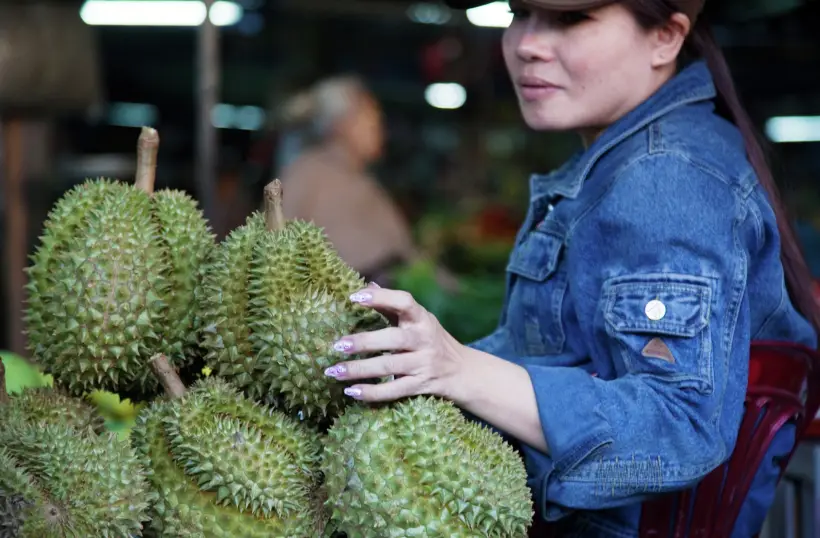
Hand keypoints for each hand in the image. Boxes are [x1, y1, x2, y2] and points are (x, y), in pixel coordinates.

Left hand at [324, 284, 465, 401]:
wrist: (463, 371)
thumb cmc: (432, 340)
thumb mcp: (418, 321)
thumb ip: (392, 306)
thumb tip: (367, 285)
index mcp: (422, 318)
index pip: (404, 302)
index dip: (380, 298)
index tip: (354, 297)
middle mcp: (425, 340)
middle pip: (393, 339)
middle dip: (364, 342)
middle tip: (337, 345)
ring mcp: (424, 364)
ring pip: (389, 367)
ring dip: (359, 370)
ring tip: (334, 371)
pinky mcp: (421, 386)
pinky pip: (394, 390)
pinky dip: (372, 393)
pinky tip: (351, 391)